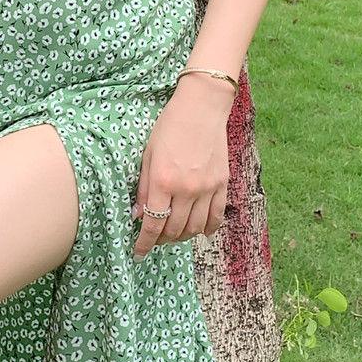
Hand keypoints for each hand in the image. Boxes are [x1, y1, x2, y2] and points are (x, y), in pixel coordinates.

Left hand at [131, 73, 234, 259]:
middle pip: (174, 230)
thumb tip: (138, 215)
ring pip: (195, 228)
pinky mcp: (223, 184)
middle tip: (154, 239)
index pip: (153, 224)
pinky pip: (217, 217)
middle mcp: (187, 189)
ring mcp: (208, 188)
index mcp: (163, 181)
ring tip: (173, 234)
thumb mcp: (148, 155)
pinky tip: (199, 231)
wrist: (201, 108)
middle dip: (161, 240)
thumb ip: (144, 187)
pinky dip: (207, 229)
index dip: (145, 243)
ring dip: (182, 237)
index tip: (139, 253)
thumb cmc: (169, 127)